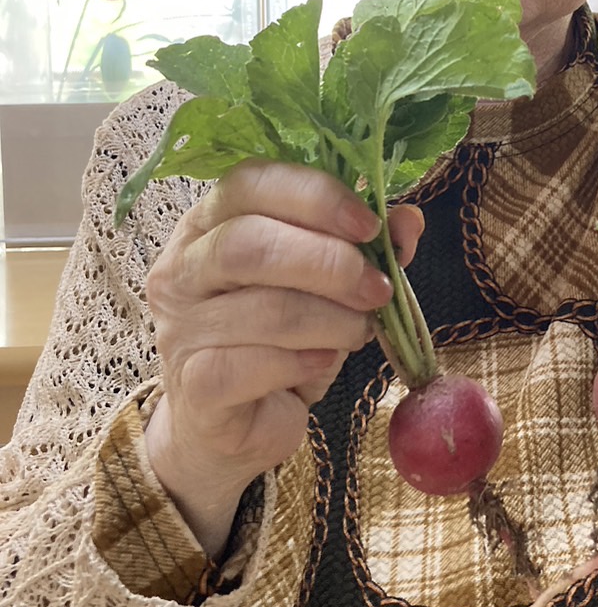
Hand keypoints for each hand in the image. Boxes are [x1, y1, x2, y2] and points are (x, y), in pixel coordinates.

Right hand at [143, 160, 422, 556]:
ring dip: (330, 319)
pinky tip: (321, 363)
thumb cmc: (279, 340)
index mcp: (209, 223)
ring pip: (262, 309)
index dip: (315, 196)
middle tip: (377, 289)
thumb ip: (363, 247)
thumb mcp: (325, 286)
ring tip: (359, 331)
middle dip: (329, 263)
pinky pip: (250, 366)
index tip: (369, 226)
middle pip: (248, 243)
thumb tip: (407, 221)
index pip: (250, 182)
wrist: (235, 423)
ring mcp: (180, 328)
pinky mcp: (193, 385)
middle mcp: (182, 268)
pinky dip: (301, 362)